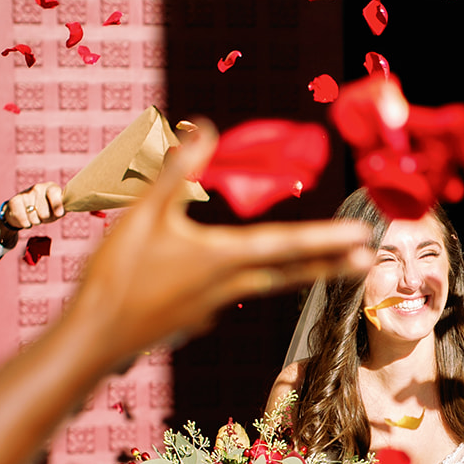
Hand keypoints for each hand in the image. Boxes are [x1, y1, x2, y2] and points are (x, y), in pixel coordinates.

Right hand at [4, 181, 64, 230]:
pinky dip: (26, 224)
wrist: (24, 209)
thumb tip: (59, 212)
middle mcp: (38, 187)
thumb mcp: (57, 209)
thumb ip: (62, 209)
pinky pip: (24, 220)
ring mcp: (26, 193)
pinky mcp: (14, 201)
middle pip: (45, 213)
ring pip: (34, 218)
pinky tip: (27, 218)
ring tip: (35, 215)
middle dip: (46, 219)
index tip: (59, 214)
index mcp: (52, 187)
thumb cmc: (47, 209)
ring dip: (36, 221)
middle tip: (44, 215)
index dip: (56, 204)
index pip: (53, 193)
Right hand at [64, 123, 373, 365]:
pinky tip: (236, 277)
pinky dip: (250, 283)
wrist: (95, 337)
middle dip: (331, 263)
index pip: (286, 246)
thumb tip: (203, 126)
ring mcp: (216, 306)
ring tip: (332, 268)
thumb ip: (176, 170)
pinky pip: (233, 294)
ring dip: (303, 273)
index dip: (327, 240)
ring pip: (268, 284)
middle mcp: (229, 285)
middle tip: (368, 258)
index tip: (361, 238)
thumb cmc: (118, 274)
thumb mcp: (144, 212)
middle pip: (291, 271)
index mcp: (222, 258)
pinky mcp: (199, 317)